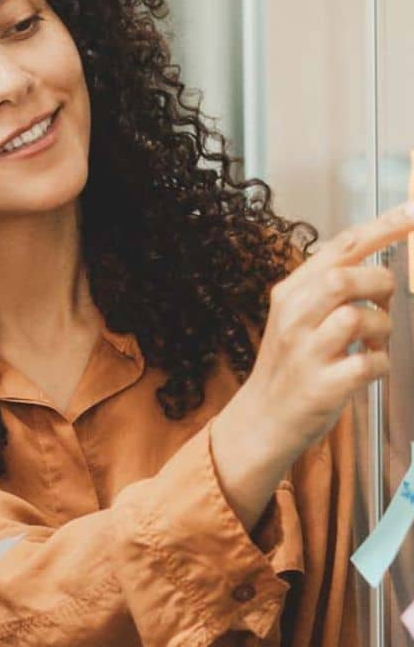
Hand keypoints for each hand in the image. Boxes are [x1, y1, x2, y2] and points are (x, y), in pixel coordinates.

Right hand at [212, 201, 411, 525]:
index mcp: (289, 293)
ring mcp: (305, 352)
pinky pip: (370, 364)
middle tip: (384, 302)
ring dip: (382, 329)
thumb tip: (381, 263)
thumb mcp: (298, 316)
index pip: (340, 247)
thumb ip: (330, 287)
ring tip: (373, 342)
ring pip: (359, 317)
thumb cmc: (289, 365)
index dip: (384, 226)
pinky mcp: (321, 385)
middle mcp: (293, 318)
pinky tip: (368, 368)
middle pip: (346, 277)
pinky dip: (380, 364)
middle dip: (380, 285)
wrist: (262, 420)